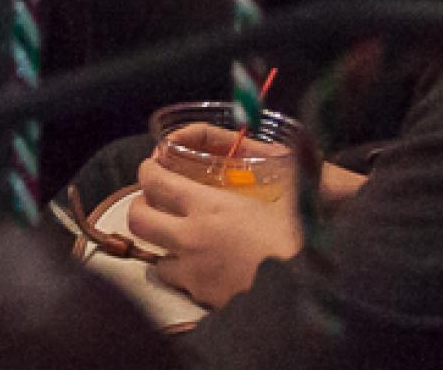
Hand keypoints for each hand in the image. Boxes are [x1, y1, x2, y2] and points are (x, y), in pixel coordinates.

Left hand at [121, 152, 353, 307]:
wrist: (305, 292)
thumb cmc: (299, 237)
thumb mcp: (293, 190)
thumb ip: (282, 163)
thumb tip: (284, 143)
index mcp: (208, 206)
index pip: (154, 181)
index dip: (148, 169)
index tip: (153, 167)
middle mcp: (190, 238)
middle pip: (138, 220)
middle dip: (140, 207)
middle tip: (155, 203)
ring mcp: (192, 273)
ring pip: (155, 259)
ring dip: (164, 248)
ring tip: (181, 242)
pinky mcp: (201, 299)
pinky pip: (181, 285)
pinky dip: (185, 276)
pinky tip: (204, 270)